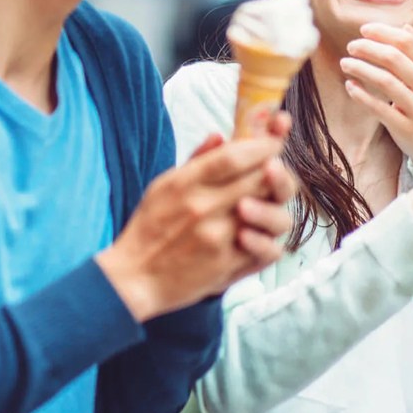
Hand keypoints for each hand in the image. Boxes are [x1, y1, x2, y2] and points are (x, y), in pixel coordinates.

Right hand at [96, 129, 293, 321]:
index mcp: (185, 183)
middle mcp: (204, 208)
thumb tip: (221, 136)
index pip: (235, 156)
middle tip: (276, 170)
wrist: (135, 276)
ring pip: (273, 215)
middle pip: (260, 179)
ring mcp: (219, 238)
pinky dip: (271, 240)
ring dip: (276, 208)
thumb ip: (195, 160)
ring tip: (267, 206)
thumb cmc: (149, 227)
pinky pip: (269, 249)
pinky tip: (260, 237)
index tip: (275, 140)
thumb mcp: (162, 185)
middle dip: (277, 170)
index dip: (263, 144)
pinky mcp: (228, 265)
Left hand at [340, 23, 412, 165]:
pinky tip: (350, 86)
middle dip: (368, 48)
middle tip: (352, 46)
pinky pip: (379, 108)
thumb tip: (405, 27)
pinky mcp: (407, 129)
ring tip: (346, 63)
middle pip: (394, 59)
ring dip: (360, 68)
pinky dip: (361, 95)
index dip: (383, 33)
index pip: (408, 43)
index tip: (364, 29)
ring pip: (384, 81)